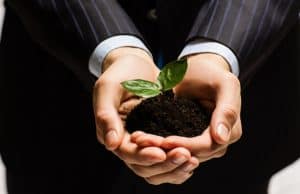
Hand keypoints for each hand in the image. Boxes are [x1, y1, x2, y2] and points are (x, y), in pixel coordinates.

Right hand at [93, 47, 196, 183]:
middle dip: (164, 164)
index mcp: (113, 133)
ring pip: (156, 168)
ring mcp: (144, 142)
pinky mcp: (158, 137)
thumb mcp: (108, 88)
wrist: (135, 64)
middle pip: (143, 167)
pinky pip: (167, 158)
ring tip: (193, 160)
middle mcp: (127, 142)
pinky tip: (194, 159)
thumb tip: (111, 144)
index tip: (162, 153)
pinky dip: (178, 164)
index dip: (143, 156)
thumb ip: (106, 115)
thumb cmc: (120, 73)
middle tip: (185, 155)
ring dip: (174, 168)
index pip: (127, 153)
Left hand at [132, 53, 241, 162]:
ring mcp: (201, 142)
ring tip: (139, 141)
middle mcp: (217, 142)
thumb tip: (221, 138)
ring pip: (180, 155)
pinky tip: (142, 139)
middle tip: (143, 142)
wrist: (199, 70)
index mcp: (230, 132)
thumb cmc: (212, 73)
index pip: (207, 147)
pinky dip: (158, 145)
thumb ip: (227, 110)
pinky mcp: (186, 138)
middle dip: (168, 150)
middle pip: (192, 155)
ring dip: (159, 150)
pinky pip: (173, 147)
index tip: (164, 141)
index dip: (187, 146)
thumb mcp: (225, 85)